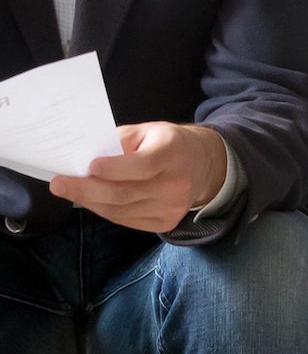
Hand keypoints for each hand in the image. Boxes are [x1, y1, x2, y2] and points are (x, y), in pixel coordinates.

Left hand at [49, 123, 225, 233]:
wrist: (201, 165)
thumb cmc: (164, 143)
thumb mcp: (144, 131)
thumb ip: (117, 142)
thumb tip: (83, 159)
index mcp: (173, 152)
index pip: (143, 166)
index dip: (114, 169)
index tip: (88, 167)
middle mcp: (178, 183)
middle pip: (126, 193)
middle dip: (87, 190)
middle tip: (59, 185)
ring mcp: (174, 206)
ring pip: (122, 210)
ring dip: (91, 202)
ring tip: (71, 191)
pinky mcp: (167, 222)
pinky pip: (127, 220)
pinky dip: (105, 210)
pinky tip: (93, 200)